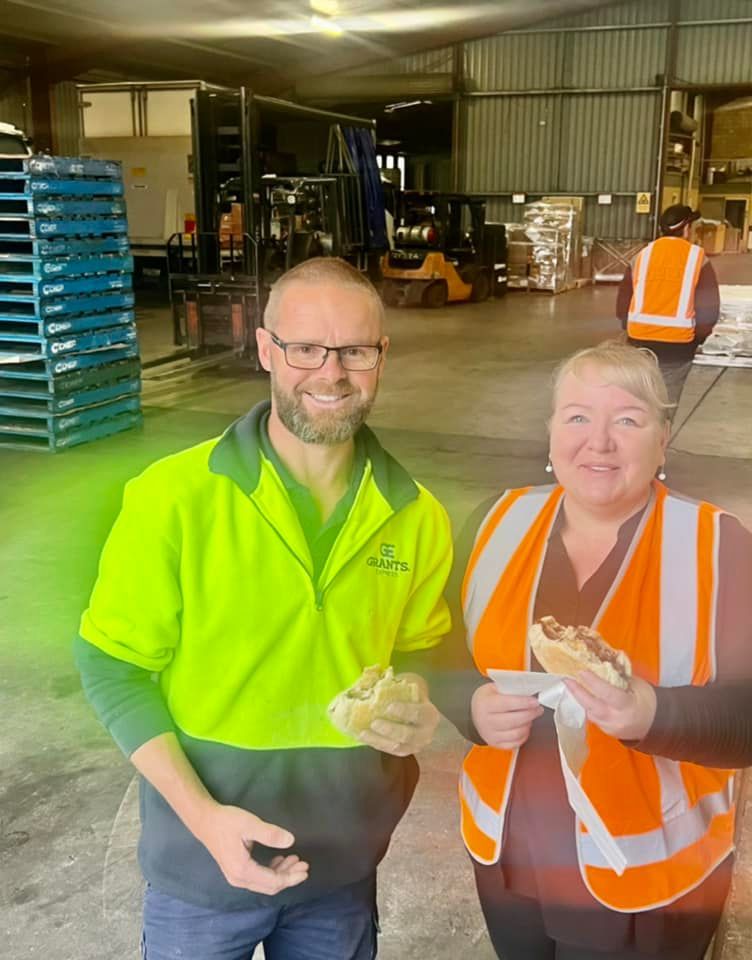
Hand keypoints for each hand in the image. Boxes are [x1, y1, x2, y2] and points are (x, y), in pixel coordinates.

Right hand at [193, 803, 308, 894]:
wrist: (205, 820)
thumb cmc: (227, 821)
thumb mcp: (250, 824)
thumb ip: (270, 834)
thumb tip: (291, 841)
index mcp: (242, 870)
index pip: (273, 881)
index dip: (291, 877)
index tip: (305, 869)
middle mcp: (239, 878)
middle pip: (270, 886)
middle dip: (289, 877)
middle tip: (304, 864)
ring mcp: (236, 877)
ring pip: (264, 883)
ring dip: (281, 873)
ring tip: (294, 859)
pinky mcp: (236, 871)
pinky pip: (258, 878)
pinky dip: (271, 871)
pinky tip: (279, 859)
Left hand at [358, 672, 439, 756]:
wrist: (420, 717)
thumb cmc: (411, 698)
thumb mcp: (409, 689)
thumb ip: (395, 685)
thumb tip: (372, 677)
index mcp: (429, 714)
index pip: (419, 714)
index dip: (405, 711)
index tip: (389, 706)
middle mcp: (426, 733)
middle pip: (408, 735)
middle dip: (390, 729)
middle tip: (374, 723)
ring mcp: (415, 746)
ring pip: (397, 747)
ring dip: (379, 740)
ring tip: (363, 733)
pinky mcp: (404, 752)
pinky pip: (389, 751)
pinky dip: (376, 744)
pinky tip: (363, 736)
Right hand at [470, 682, 543, 748]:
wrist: (474, 711)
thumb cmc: (487, 698)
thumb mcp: (494, 688)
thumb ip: (510, 690)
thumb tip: (529, 692)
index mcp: (485, 704)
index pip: (507, 704)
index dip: (524, 702)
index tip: (535, 701)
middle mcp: (486, 721)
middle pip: (514, 720)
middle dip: (530, 714)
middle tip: (538, 708)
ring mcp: (490, 734)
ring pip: (516, 733)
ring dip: (528, 725)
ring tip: (530, 717)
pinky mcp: (495, 744)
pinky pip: (515, 743)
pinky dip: (524, 736)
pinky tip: (524, 727)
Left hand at [564, 671, 656, 740]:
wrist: (656, 725)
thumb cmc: (648, 701)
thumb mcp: (638, 685)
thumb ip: (620, 675)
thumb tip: (603, 661)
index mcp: (628, 706)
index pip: (608, 693)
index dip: (594, 682)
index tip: (582, 671)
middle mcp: (617, 719)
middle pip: (592, 706)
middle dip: (577, 692)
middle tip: (566, 679)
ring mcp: (611, 728)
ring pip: (589, 713)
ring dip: (578, 699)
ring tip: (569, 685)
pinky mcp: (607, 732)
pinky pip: (592, 718)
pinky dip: (586, 706)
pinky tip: (579, 696)